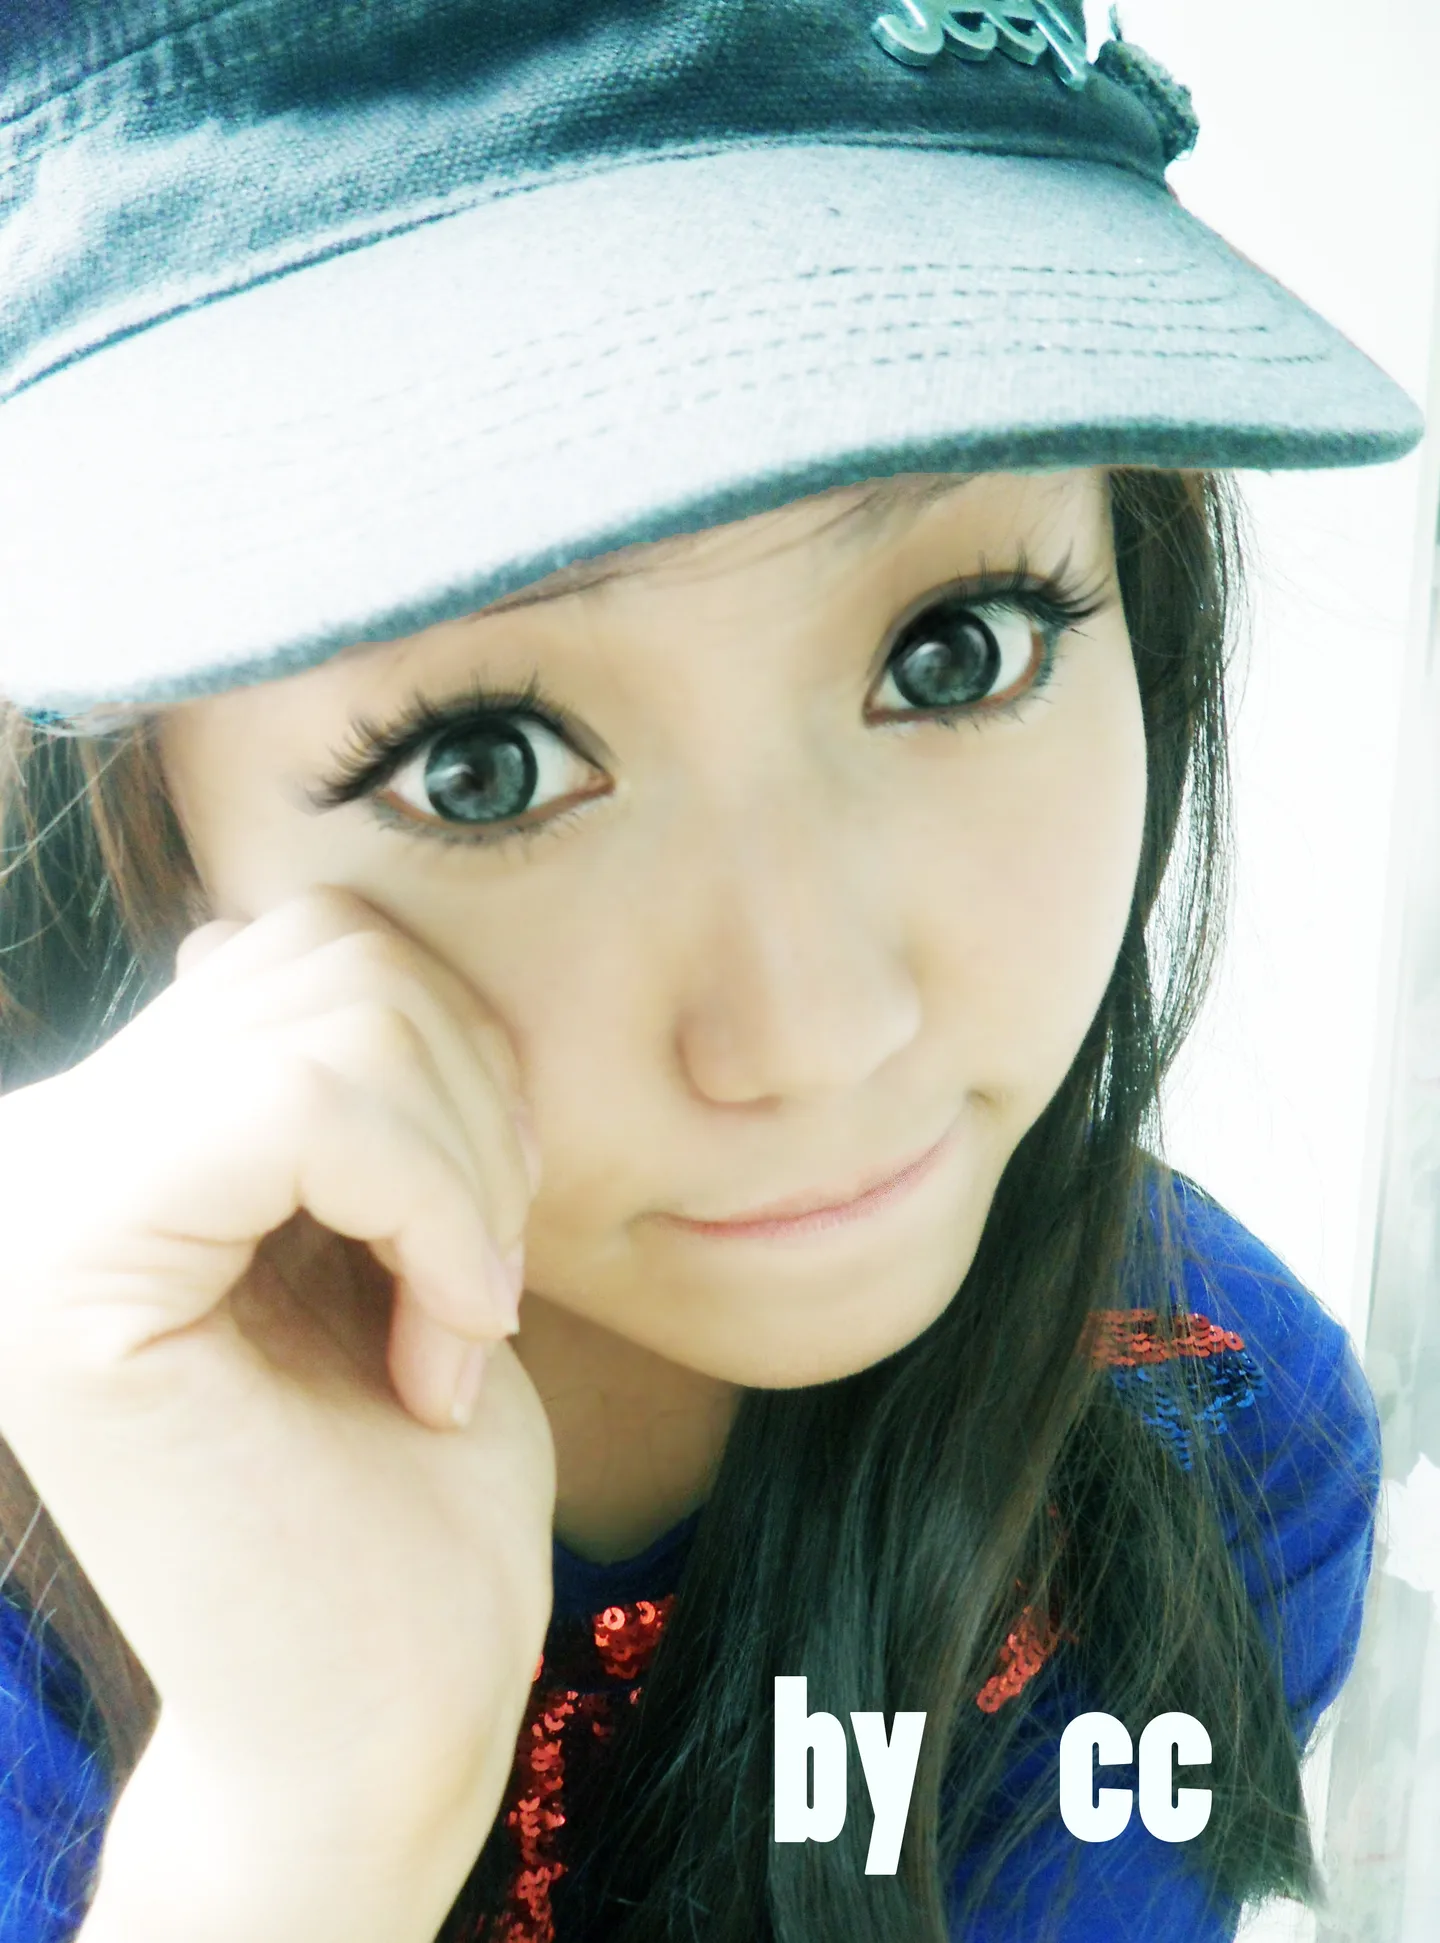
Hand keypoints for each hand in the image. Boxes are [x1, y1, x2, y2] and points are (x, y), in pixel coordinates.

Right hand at [0, 888, 554, 1851]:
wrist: (389, 1697)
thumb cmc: (415, 1472)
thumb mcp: (381, 1217)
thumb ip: (305, 1075)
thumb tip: (228, 933)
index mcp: (109, 1128)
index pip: (314, 939)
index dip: (464, 1063)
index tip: (484, 1240)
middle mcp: (39, 1146)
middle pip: (334, 952)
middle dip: (477, 1111)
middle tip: (480, 1284)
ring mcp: (34, 1201)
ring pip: (339, 1017)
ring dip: (469, 1177)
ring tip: (452, 1323)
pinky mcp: (67, 1276)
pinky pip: (313, 1106)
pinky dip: (441, 1216)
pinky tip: (441, 1355)